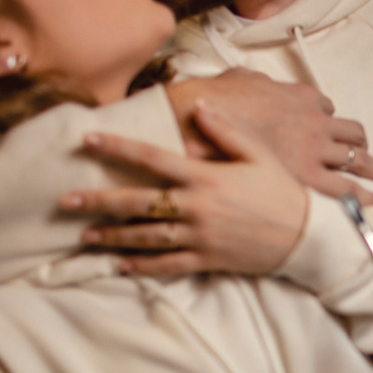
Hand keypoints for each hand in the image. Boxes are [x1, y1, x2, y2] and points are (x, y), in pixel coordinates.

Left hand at [59, 104, 312, 275]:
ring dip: (112, 235)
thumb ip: (226, 131)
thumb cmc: (283, 192)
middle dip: (99, 200)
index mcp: (206, 177)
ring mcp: (200, 237)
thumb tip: (198, 107)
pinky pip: (168, 265)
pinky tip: (120, 264)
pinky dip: (142, 266)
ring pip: (146, 236)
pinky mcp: (208, 260)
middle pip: (138, 202)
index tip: (88, 139)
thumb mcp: (259, 155)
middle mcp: (197, 208)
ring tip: (84, 234)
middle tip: (65, 200)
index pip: (152, 158)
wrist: (308, 236)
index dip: (118, 148)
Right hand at [166, 69, 372, 197]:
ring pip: (359, 157)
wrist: (199, 124)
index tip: (325, 129)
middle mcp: (317, 121)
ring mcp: (318, 150)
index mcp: (301, 97)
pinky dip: (370, 198)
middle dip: (359, 143)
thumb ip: (252, 81)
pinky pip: (350, 190)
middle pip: (351, 132)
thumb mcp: (237, 79)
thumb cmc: (215, 101)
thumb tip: (252, 81)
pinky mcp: (311, 177)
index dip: (325, 120)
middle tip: (366, 153)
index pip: (324, 108)